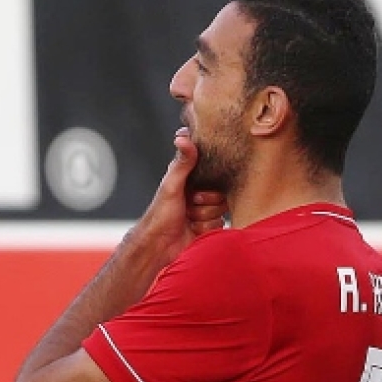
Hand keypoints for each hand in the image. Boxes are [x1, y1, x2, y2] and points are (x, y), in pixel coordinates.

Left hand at [129, 129, 227, 264]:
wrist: (159, 246)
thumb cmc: (160, 214)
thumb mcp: (171, 185)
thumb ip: (182, 162)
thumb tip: (182, 136)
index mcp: (191, 179)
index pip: (214, 172)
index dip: (210, 181)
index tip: (196, 189)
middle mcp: (199, 193)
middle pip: (222, 192)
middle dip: (207, 201)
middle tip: (191, 204)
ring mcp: (204, 210)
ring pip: (222, 209)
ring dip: (205, 216)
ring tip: (189, 218)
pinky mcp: (209, 226)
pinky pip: (220, 224)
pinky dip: (206, 228)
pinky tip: (193, 229)